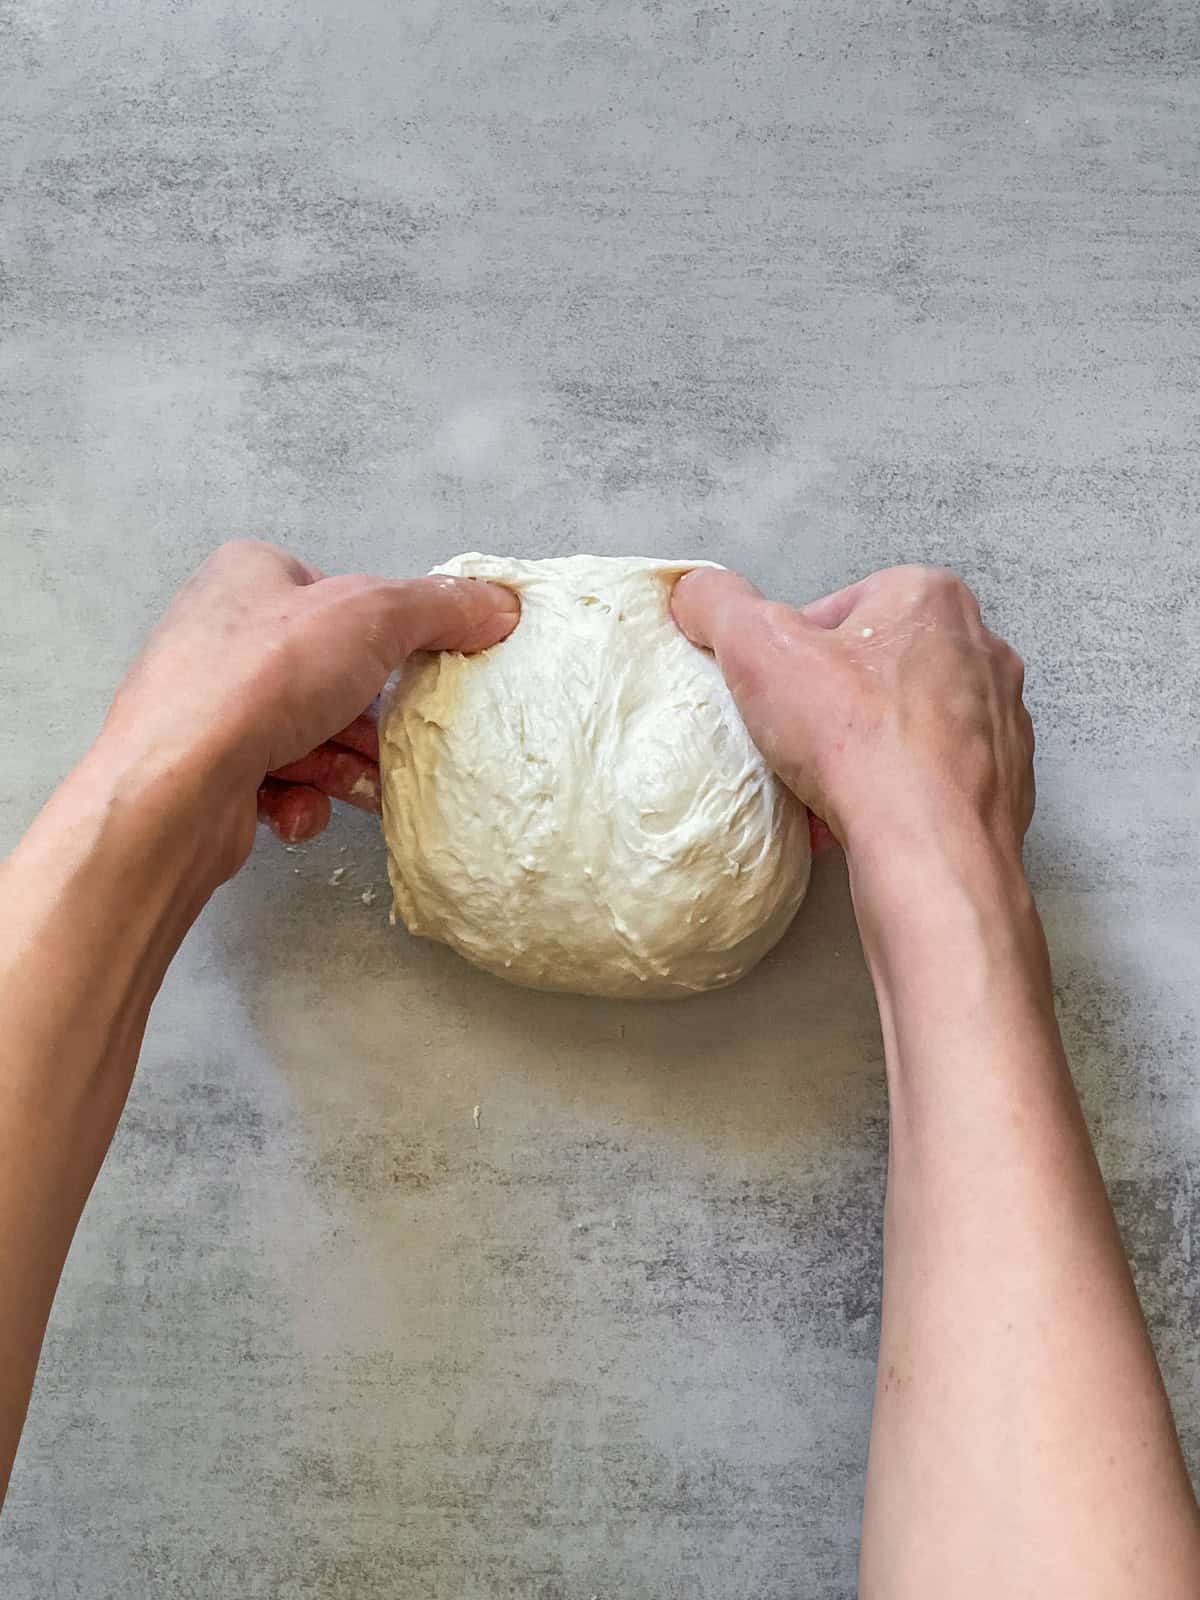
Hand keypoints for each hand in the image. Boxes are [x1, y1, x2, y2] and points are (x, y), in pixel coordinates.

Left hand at [100, 540, 518, 878]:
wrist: (176, 788)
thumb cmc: (259, 680)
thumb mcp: (372, 618)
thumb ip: (441, 608)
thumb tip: (498, 604)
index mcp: (250, 575)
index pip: (339, 594)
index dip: (384, 631)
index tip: (419, 663)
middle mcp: (222, 632)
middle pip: (333, 672)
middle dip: (369, 716)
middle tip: (397, 738)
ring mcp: (210, 704)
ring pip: (312, 733)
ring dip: (344, 764)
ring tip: (360, 785)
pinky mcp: (208, 769)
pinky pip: (280, 780)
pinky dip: (303, 798)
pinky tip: (296, 805)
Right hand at [672, 564, 1033, 859]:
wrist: (930, 847)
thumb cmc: (856, 739)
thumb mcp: (757, 649)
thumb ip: (719, 604)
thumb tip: (694, 590)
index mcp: (931, 597)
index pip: (836, 611)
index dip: (790, 653)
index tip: (773, 693)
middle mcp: (982, 647)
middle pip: (875, 666)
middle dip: (833, 701)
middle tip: (795, 738)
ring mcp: (1002, 718)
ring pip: (908, 724)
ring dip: (865, 749)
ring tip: (826, 784)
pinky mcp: (1009, 781)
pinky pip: (935, 777)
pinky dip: (900, 791)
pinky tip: (865, 815)